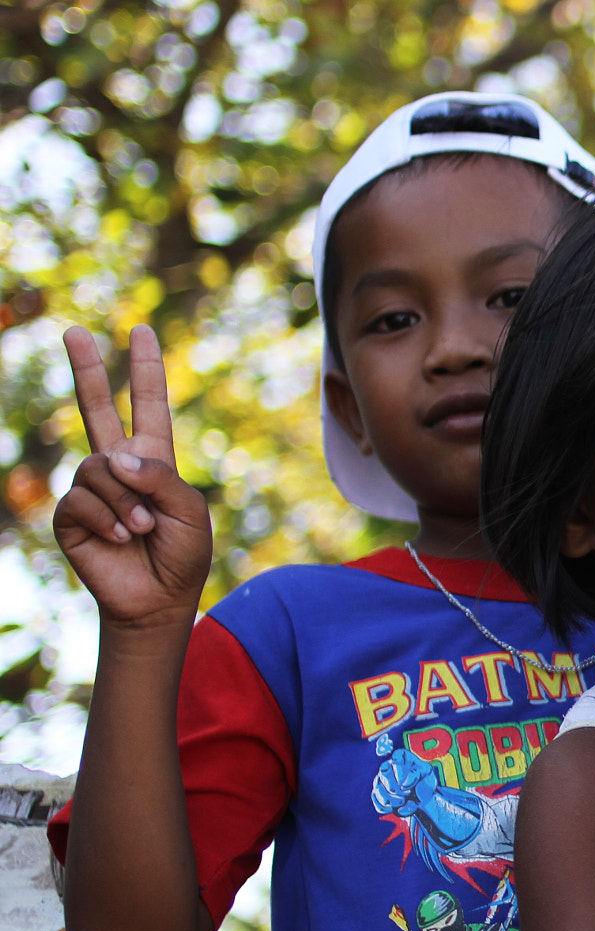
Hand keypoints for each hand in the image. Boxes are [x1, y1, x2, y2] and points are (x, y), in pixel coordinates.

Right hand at [51, 325, 212, 633]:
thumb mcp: (189, 511)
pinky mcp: (70, 515)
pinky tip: (121, 537)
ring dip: (125, 501)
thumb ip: (158, 477)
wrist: (158, 599)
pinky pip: (81, 500)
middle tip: (73, 330)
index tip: (140, 331)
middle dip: (85, 369)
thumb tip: (113, 458)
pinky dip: (107, 518)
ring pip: (98, 469)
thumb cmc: (182, 555)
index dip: (144, 370)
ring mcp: (91, 488)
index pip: (147, 406)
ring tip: (142, 530)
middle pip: (95, 409)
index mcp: (153, 459)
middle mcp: (118, 467)